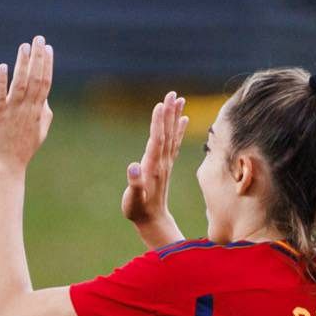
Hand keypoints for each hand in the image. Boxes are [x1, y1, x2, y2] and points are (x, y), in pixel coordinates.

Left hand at [0, 36, 54, 169]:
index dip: (47, 64)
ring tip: (24, 46)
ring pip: (21, 83)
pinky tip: (4, 66)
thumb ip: (45, 114)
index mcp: (38, 111)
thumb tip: (47, 99)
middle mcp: (27, 108)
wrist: (7, 166)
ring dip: (23, 64)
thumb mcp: (40, 132)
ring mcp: (13, 111)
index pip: (46, 82)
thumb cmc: (22, 150)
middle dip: (38, 57)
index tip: (48, 48)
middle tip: (38, 38)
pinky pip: (0, 95)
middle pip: (36, 78)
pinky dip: (2, 80)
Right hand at [121, 91, 187, 232]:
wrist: (153, 220)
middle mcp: (162, 162)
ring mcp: (165, 163)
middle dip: (169, 113)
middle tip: (173, 94)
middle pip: (166, 133)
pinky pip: (174, 143)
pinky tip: (183, 119)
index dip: (158, 123)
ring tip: (180, 100)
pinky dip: (178, 129)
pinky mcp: (166, 165)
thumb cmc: (138, 210)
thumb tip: (133, 167)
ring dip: (175, 117)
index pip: (157, 140)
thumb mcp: (133, 199)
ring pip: (172, 135)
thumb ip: (134, 184)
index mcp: (152, 166)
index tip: (161, 105)